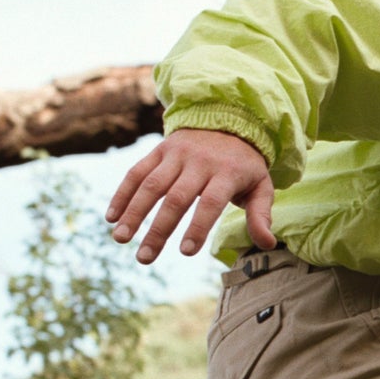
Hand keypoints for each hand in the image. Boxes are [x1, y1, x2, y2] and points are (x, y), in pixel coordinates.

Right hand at [105, 129, 274, 262]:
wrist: (228, 120)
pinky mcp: (159, 150)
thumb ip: (261, 215)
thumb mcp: (261, 186)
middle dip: (158, 230)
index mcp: (226, 173)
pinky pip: (137, 172)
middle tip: (145, 258)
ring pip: (150, 185)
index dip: (197, 227)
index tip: (185, 252)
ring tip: (120, 239)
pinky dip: (122, 194)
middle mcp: (199, 162)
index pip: (209, 203)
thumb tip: (267, 244)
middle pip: (175, 198)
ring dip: (133, 213)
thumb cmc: (244, 165)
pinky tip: (112, 217)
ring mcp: (176, 154)